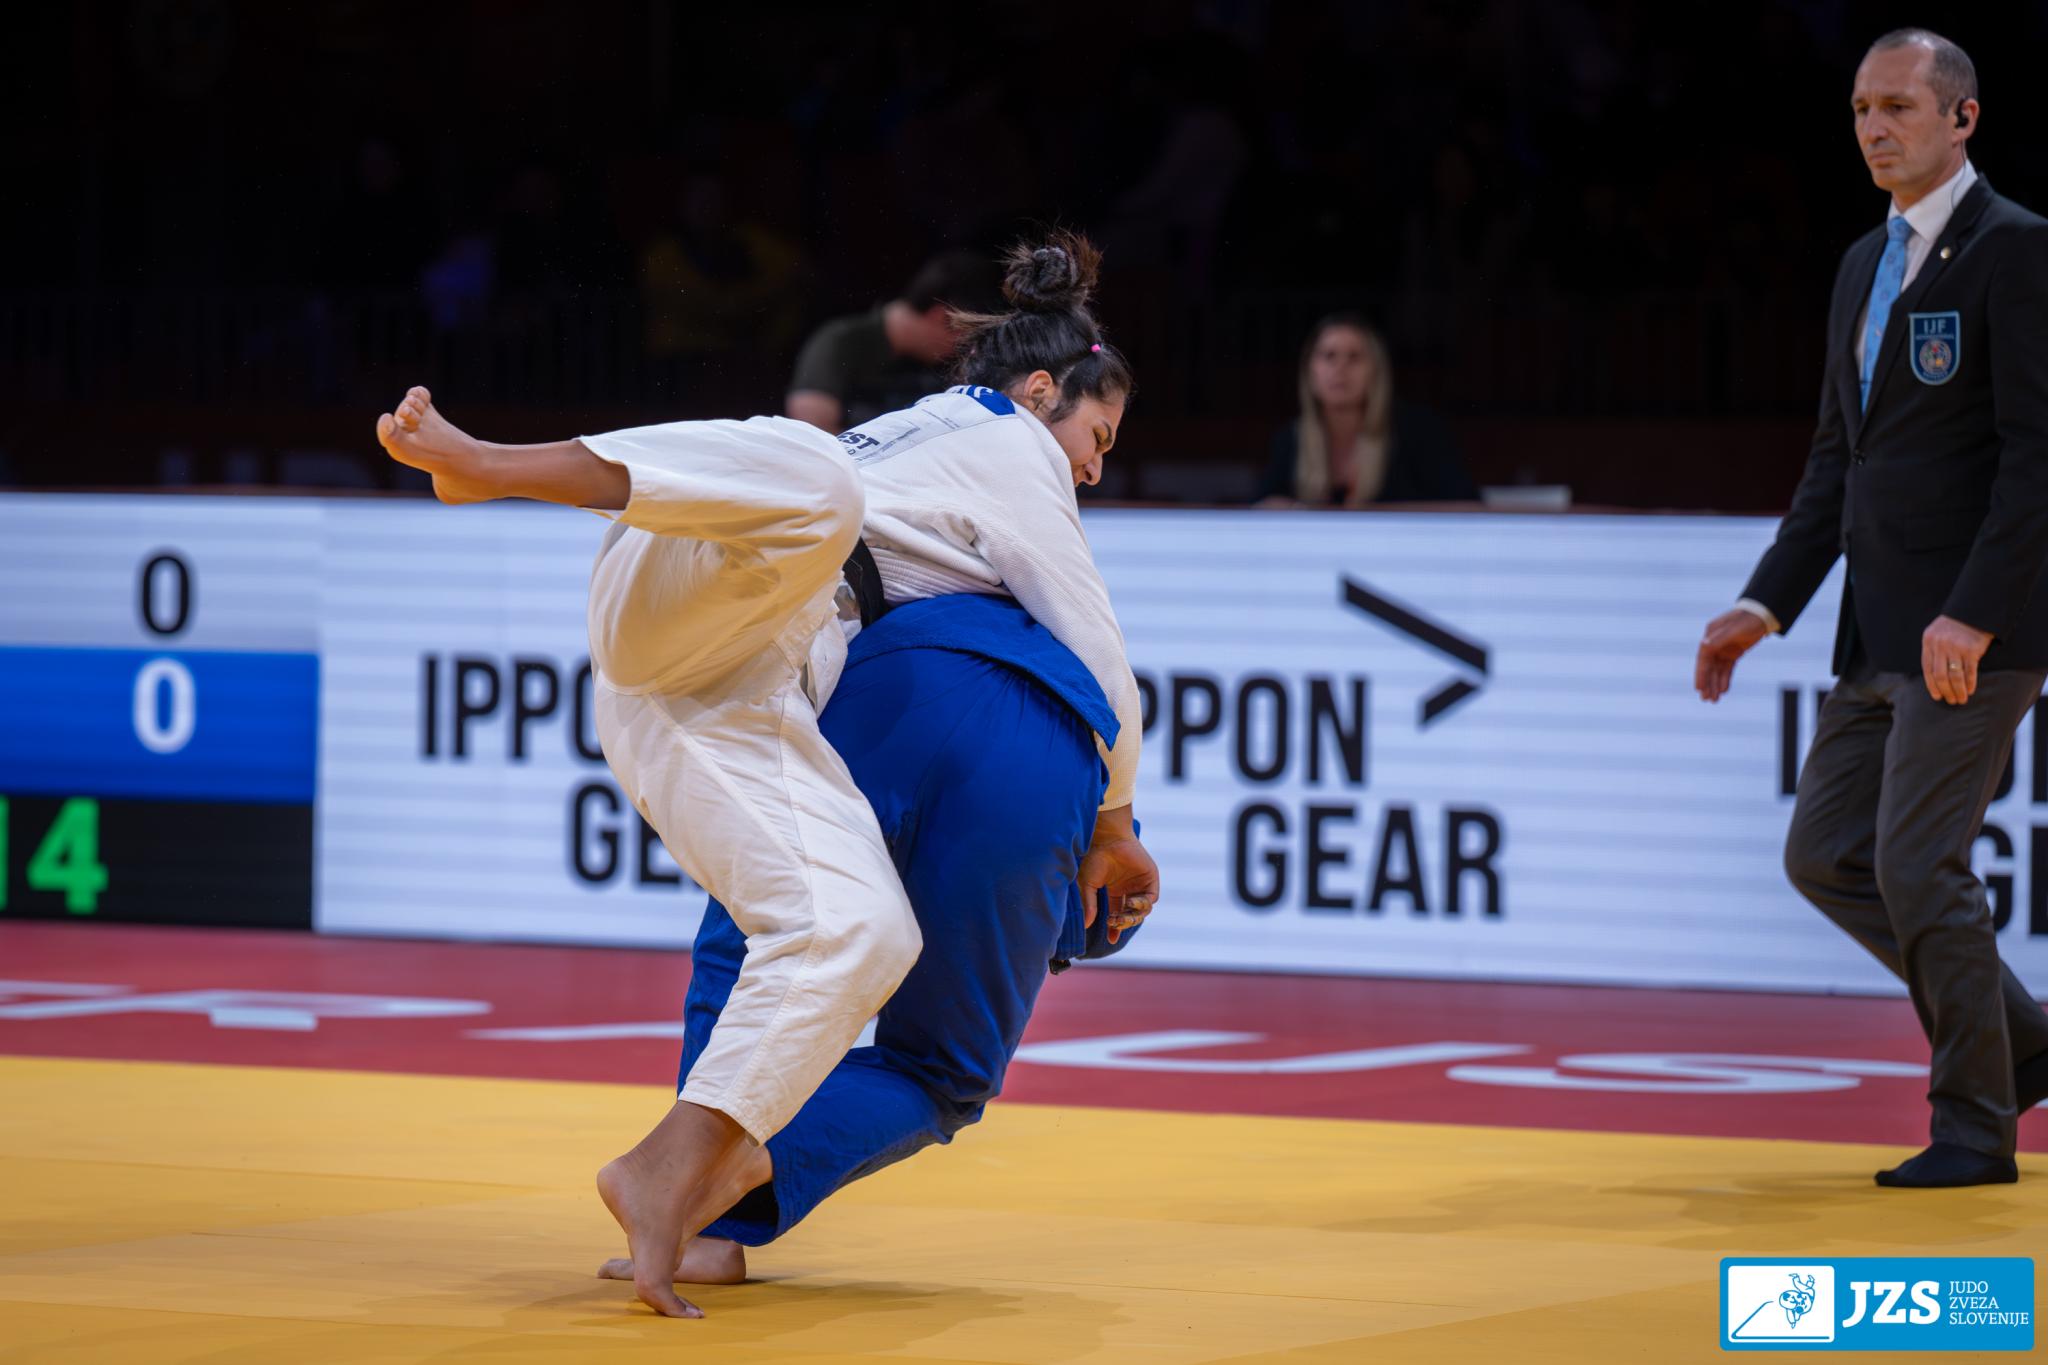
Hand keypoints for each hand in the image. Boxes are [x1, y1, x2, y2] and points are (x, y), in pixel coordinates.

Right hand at [1079, 805, 1160, 944]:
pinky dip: (1142, 905)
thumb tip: (1087, 925)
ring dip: (1133, 916)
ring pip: (1143, 911)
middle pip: (1131, 915)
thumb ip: (1090, 904)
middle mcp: (1129, 889)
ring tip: (1122, 914)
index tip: (1111, 940)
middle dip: (1123, 923)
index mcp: (1115, 891)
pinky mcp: (1151, 879)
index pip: (1117, 914)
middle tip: (1114, 922)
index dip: (1115, 928)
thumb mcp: (1088, 884)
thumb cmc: (1095, 857)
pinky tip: (1131, 901)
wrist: (1109, 838)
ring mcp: (1141, 884)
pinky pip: (1151, 899)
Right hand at [1695, 608, 1769, 701]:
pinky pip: (1727, 669)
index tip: (1699, 688)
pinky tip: (1724, 689)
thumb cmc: (1748, 619)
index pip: (1703, 658)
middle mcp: (1714, 643)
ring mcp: (1724, 649)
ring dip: (1715, 684)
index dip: (1700, 674)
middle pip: (1709, 667)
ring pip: (1717, 670)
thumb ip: (1719, 639)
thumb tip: (1703, 646)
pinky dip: (1725, 679)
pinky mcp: (1734, 653)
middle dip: (1707, 683)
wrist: (1763, 615)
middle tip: (1706, 699)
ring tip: (1714, 699)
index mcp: (1710, 636)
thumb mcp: (1735, 629)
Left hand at [1922, 614, 1991, 704]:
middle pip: (1940, 676)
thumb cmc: (1953, 625)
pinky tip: (1971, 690)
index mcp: (1928, 642)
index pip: (1927, 669)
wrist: (1973, 611)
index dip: (1932, 685)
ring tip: (1961, 699)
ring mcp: (1956, 648)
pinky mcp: (1972, 650)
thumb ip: (1933, 651)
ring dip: (1958, 690)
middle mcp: (1940, 645)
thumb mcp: (1936, 634)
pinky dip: (1970, 683)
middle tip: (1951, 700)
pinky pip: (1970, 671)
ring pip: (1955, 676)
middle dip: (1946, 691)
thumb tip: (1933, 676)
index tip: (1937, 696)